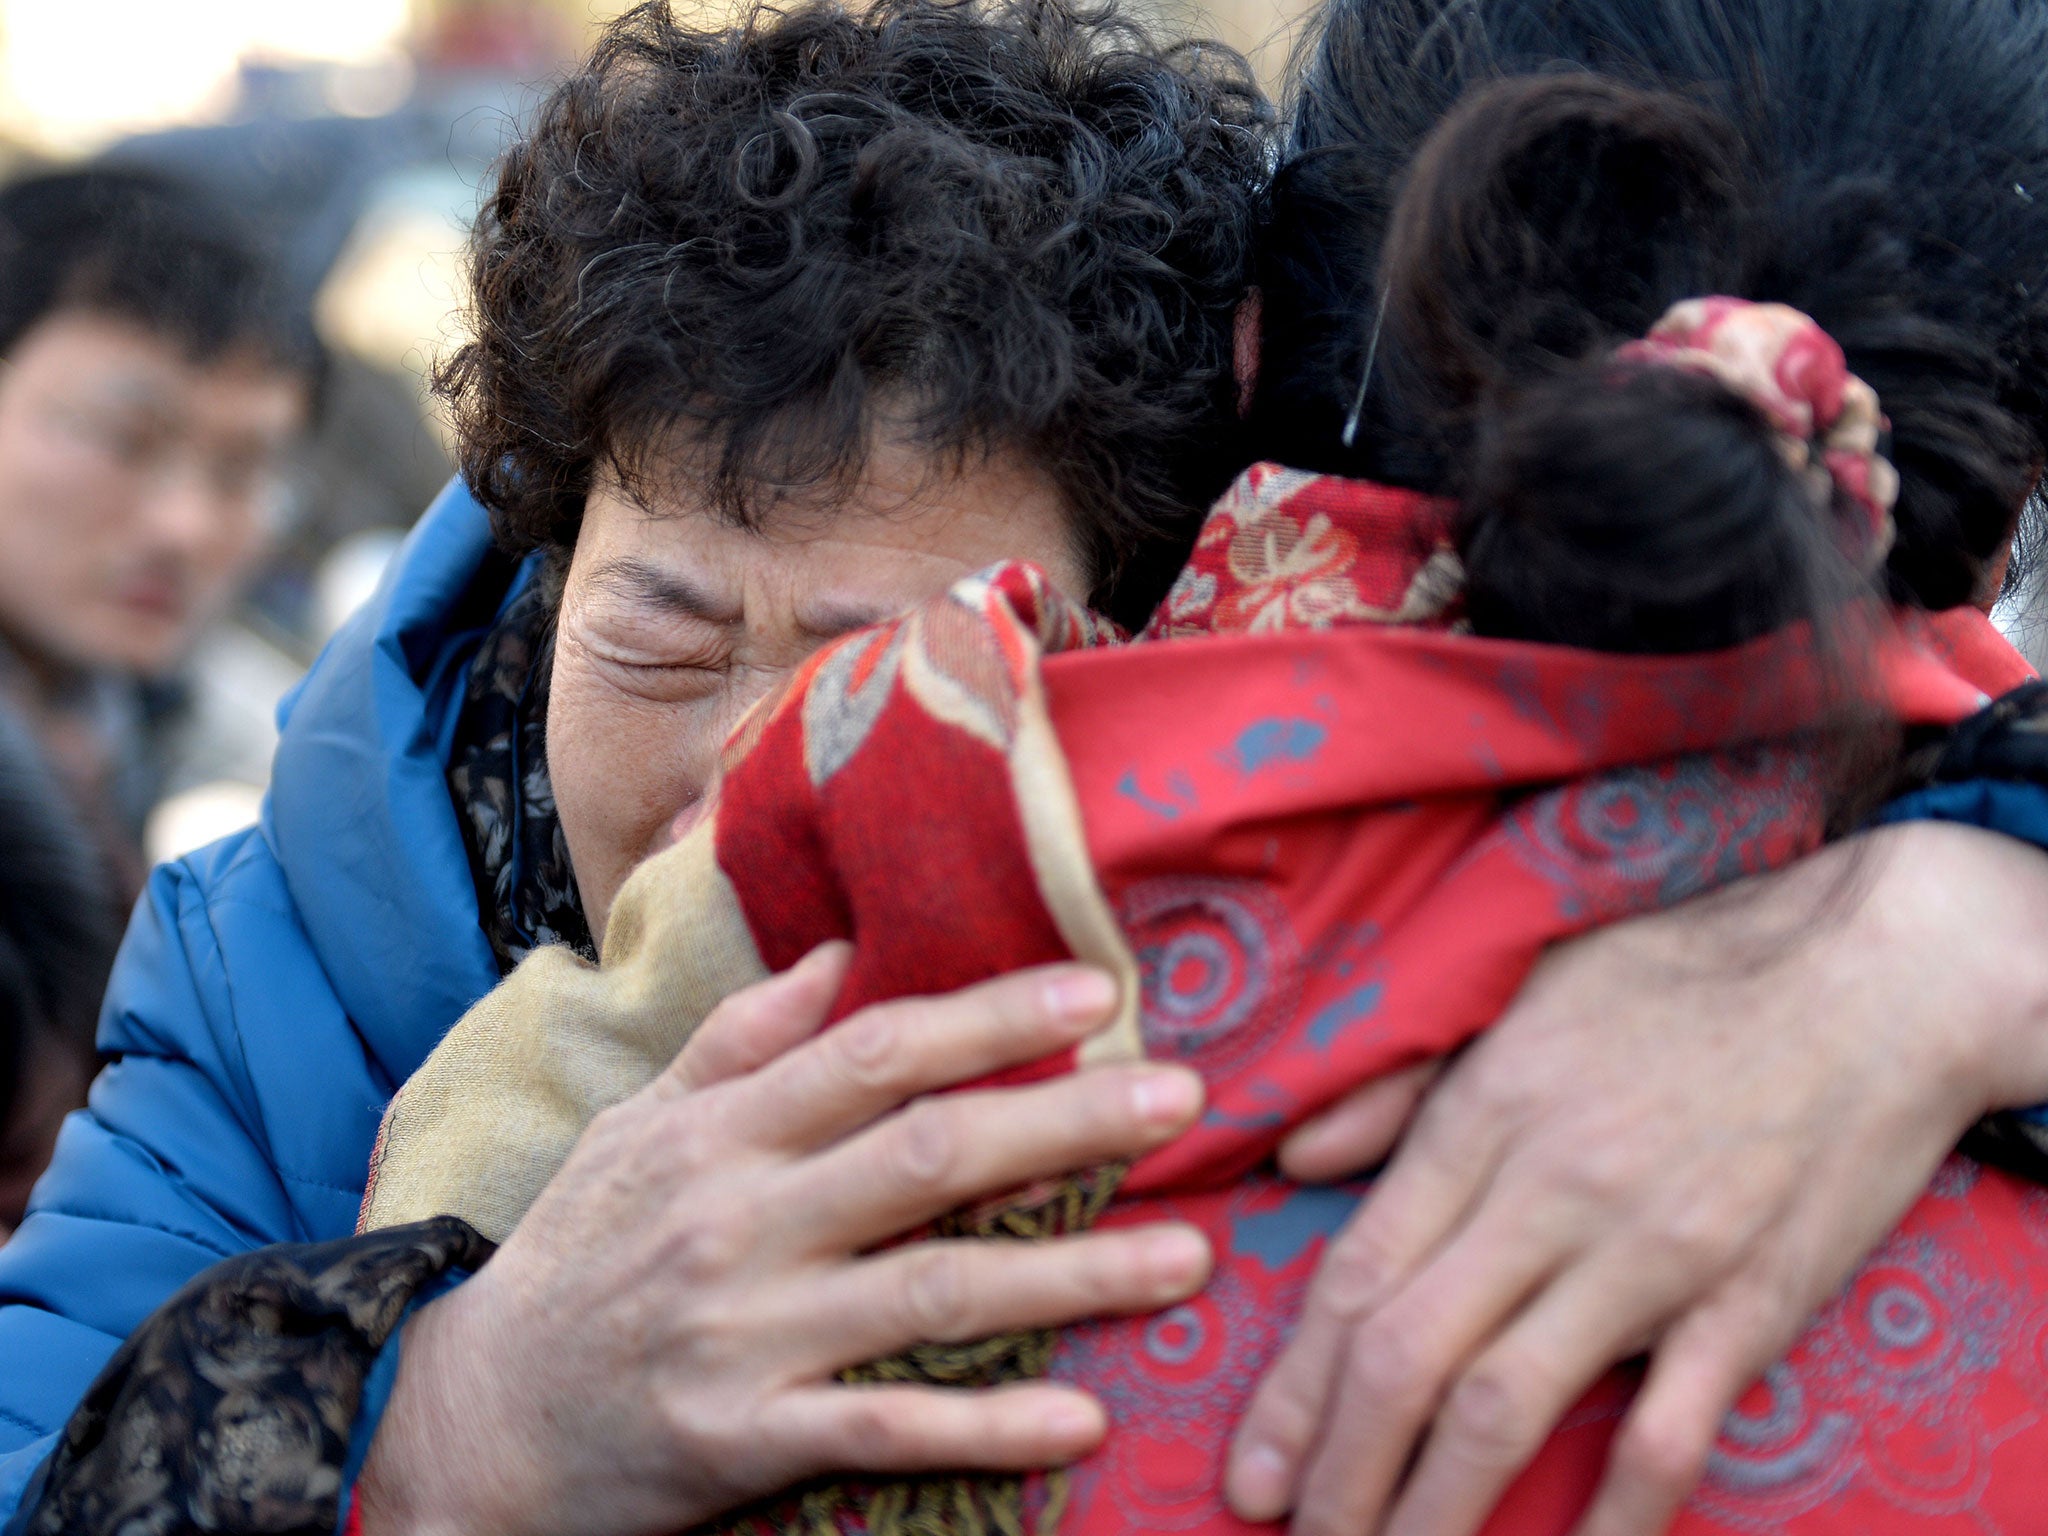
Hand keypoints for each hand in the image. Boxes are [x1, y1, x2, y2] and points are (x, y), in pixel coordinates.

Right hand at [357, 943, 1210, 1535]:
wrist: (478, 1415)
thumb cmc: (580, 1252)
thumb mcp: (638, 1125)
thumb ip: (740, 1040)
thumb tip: (839, 952)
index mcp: (721, 1134)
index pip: (873, 1056)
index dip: (986, 1020)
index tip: (1092, 994)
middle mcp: (742, 1222)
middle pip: (928, 1158)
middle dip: (1064, 1125)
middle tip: (1181, 1100)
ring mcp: (749, 1335)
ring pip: (933, 1294)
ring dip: (1070, 1275)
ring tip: (1186, 1256)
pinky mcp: (748, 1439)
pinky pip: (887, 1428)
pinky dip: (986, 1426)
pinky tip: (1081, 1416)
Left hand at [1227, 820, 2047, 1535]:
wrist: (1872, 975)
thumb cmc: (1679, 976)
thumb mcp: (1516, 992)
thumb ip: (1396, 1086)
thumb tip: (1292, 1161)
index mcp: (1482, 1117)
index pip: (1354, 1278)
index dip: (1290, 1391)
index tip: (1248, 1470)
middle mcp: (1548, 1193)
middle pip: (1405, 1357)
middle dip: (1337, 1468)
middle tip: (1291, 1534)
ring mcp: (1650, 1255)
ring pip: (1505, 1406)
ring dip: (1432, 1508)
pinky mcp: (1749, 1301)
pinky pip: (1668, 1431)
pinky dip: (1614, 1513)